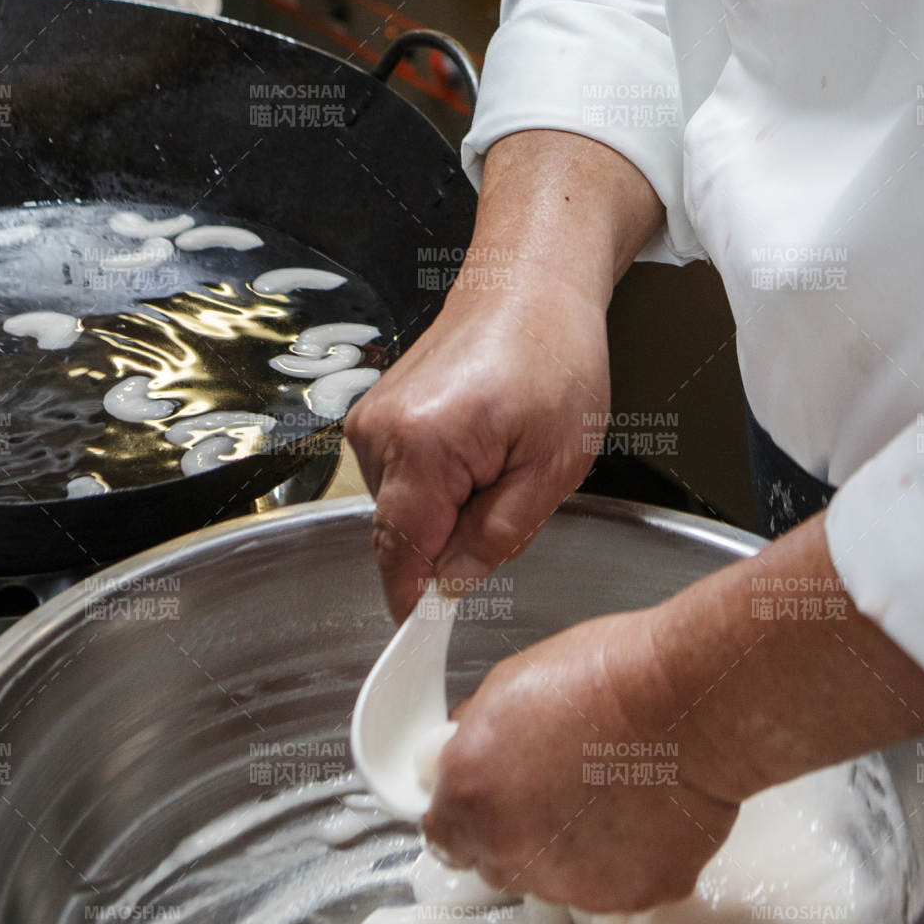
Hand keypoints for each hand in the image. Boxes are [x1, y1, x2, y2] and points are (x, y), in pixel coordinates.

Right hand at [345, 129, 665, 620]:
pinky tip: (480, 448)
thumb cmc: (553, 355)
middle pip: (400, 539)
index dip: (418, 605)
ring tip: (501, 461)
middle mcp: (379, 435)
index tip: (428, 639)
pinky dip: (438, 485)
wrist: (531, 283)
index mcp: (422, 447)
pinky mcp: (374, 416)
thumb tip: (451, 587)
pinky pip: (400, 482)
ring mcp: (369, 422)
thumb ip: (496, 538)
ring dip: (447, 512)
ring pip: (401, 513)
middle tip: (509, 506)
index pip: (401, 559)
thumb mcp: (553, 466)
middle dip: (449, 548)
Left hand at [422, 610, 739, 911]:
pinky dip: (630, 858)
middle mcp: (511, 853)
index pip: (445, 837)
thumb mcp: (509, 684)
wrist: (685, 700)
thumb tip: (467, 755)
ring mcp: (573, 884)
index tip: (495, 800)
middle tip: (563, 787)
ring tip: (613, 793)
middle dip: (521, 832)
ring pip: (559, 880)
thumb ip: (476, 738)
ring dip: (574, 849)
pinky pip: (620, 885)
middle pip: (500, 863)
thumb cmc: (605, 677)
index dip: (473, 815)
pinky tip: (647, 811)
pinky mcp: (634, 895)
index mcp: (469, 800)